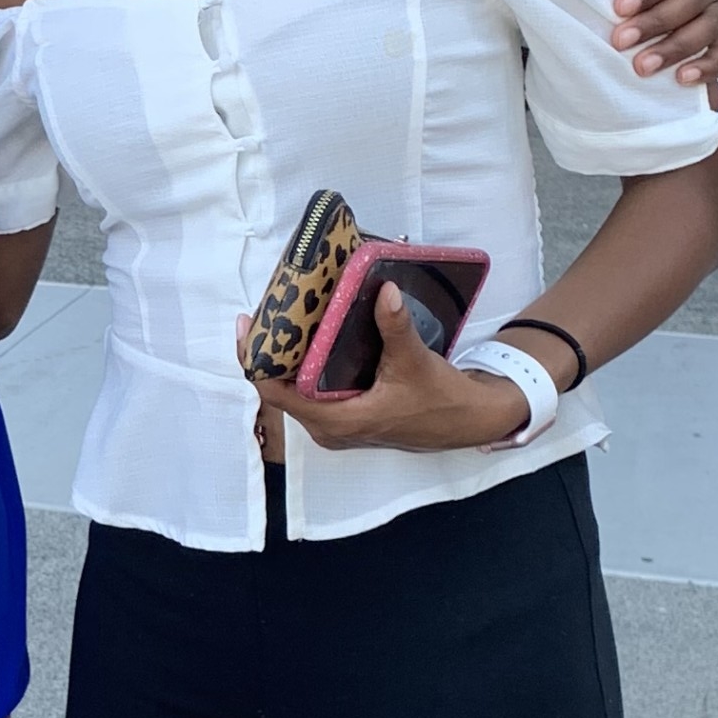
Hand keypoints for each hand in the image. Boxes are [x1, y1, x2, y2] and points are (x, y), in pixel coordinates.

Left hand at [238, 287, 527, 455]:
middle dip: (271, 350)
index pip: (276, 393)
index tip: (250, 325)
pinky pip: (312, 387)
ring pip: (296, 387)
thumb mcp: (415, 361)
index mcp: (335, 421)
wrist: (467, 420)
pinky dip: (306, 361)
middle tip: (269, 309)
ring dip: (288, 355)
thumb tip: (385, 291)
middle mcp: (328, 425)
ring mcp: (336, 421)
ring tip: (284, 316)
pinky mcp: (346, 413)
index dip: (257, 359)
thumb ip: (395, 327)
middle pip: (280, 388)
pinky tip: (311, 332)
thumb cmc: (439, 400)